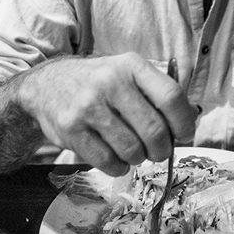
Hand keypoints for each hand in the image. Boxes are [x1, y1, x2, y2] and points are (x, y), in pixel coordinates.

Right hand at [17, 52, 195, 175]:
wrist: (46, 85)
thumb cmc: (98, 83)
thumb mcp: (126, 72)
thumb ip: (156, 93)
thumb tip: (187, 124)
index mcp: (131, 66)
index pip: (171, 97)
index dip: (183, 122)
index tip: (184, 134)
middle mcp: (110, 82)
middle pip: (154, 130)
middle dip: (162, 149)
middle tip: (158, 151)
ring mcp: (88, 106)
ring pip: (132, 150)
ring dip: (139, 158)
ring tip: (134, 151)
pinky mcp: (71, 129)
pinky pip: (107, 162)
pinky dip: (118, 167)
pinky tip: (116, 158)